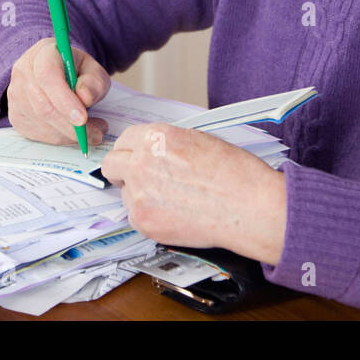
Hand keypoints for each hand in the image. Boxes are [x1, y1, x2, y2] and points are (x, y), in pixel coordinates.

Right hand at [6, 37, 110, 146]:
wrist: (55, 72)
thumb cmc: (75, 70)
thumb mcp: (92, 69)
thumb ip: (94, 81)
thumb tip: (85, 97)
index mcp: (42, 53)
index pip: (47, 76)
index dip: (64, 100)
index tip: (83, 119)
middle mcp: (23, 72)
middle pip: (43, 105)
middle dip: (71, 126)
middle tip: (96, 134)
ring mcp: (16, 95)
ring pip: (41, 123)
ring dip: (69, 134)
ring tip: (93, 132)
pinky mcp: (16, 115)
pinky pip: (38, 134)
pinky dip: (60, 139)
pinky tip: (74, 133)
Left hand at [100, 123, 287, 264]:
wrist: (247, 206)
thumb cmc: (234, 173)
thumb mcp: (197, 140)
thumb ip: (166, 144)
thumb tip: (151, 151)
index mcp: (156, 138)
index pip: (124, 139)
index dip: (130, 150)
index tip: (132, 157)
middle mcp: (142, 163)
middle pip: (111, 164)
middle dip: (122, 170)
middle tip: (137, 178)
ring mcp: (140, 195)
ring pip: (125, 193)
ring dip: (140, 195)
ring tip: (172, 200)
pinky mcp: (144, 222)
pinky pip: (136, 216)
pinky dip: (150, 216)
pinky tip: (175, 214)